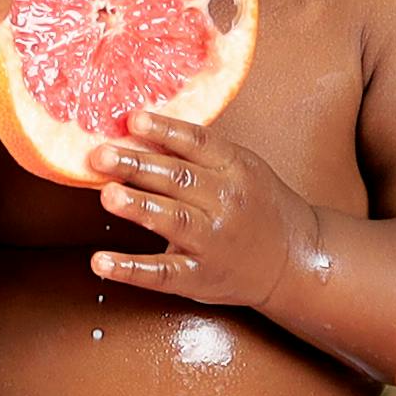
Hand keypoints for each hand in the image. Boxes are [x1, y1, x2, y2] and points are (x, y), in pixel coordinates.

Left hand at [88, 111, 323, 311]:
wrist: (294, 259)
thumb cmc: (257, 207)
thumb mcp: (240, 168)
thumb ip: (196, 153)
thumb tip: (138, 131)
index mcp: (235, 169)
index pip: (198, 143)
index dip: (165, 131)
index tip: (134, 119)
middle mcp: (225, 203)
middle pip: (178, 178)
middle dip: (137, 165)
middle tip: (100, 154)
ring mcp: (212, 242)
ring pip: (173, 220)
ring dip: (138, 207)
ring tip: (107, 194)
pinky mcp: (199, 277)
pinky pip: (162, 273)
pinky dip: (130, 270)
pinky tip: (101, 262)